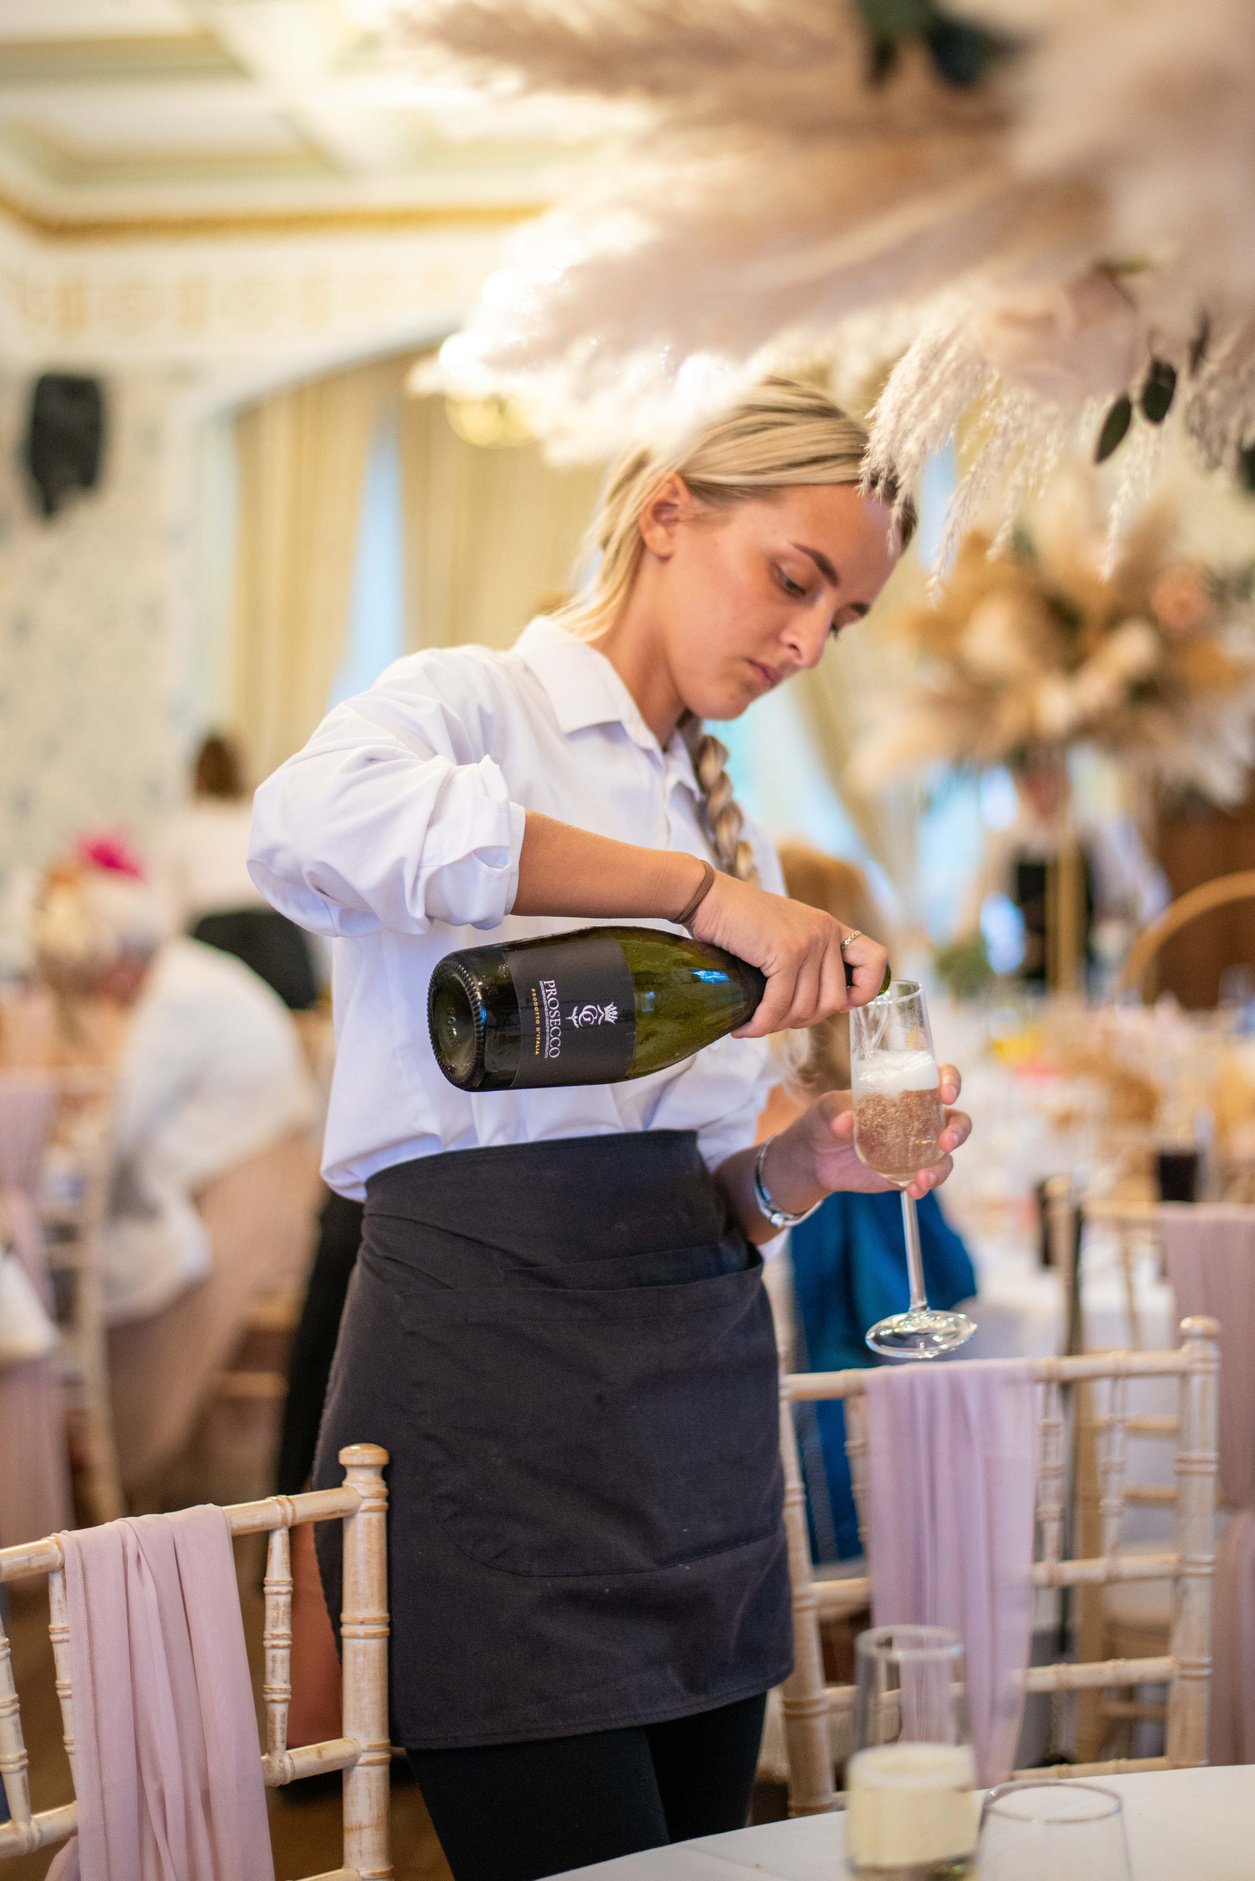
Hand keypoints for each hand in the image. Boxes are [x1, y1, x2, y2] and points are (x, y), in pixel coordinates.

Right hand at [690, 871, 889, 1037]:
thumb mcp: (782, 936)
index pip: (876, 959)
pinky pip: (780, 1005)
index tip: (837, 1005)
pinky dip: (761, 1024)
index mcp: (829, 927)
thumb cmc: (735, 921)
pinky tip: (745, 1027)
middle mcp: (825, 932)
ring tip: (754, 1024)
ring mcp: (808, 942)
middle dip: (802, 1021)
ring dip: (777, 1026)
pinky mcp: (785, 952)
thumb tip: (811, 1011)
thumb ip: (804, 962)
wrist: (706, 898)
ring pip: (805, 1008)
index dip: (863, 991)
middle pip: (834, 1001)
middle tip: (773, 1021)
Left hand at [775, 1065, 971, 1205]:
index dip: (950, 1081)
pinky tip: (913, 1190)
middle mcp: (918, 1117)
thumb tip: (846, 1121)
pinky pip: (928, 1178)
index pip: (938, 1078)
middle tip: (946, 1141)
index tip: (946, 1093)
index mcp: (904, 1090)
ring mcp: (916, 1146)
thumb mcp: (826, 1108)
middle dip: (958, 1129)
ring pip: (947, 1154)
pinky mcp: (908, 1171)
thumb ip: (836, 1111)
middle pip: (955, 1118)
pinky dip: (925, 1185)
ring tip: (923, 1178)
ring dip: (942, 1166)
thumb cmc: (824, 1120)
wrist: (814, 1158)